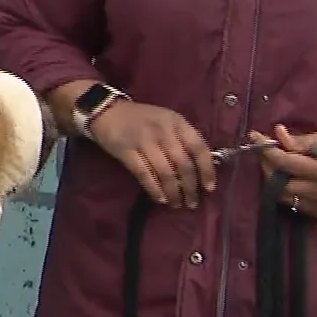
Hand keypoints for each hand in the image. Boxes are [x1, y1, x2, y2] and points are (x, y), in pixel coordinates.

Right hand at [87, 102, 212, 207]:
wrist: (107, 112)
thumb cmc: (142, 119)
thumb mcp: (166, 121)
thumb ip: (181, 139)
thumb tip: (198, 170)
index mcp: (177, 122)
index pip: (198, 147)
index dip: (206, 169)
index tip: (209, 188)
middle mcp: (163, 130)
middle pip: (183, 164)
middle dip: (190, 187)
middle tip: (191, 203)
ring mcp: (144, 140)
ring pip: (165, 172)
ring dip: (173, 192)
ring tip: (176, 204)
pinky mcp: (126, 151)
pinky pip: (145, 175)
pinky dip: (154, 190)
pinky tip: (160, 199)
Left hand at [251, 125, 316, 220]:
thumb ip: (302, 141)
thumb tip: (277, 135)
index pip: (285, 164)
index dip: (267, 151)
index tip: (256, 137)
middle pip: (280, 185)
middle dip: (268, 167)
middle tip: (266, 151)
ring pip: (285, 198)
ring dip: (276, 181)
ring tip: (278, 164)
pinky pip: (297, 205)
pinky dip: (290, 192)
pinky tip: (294, 178)